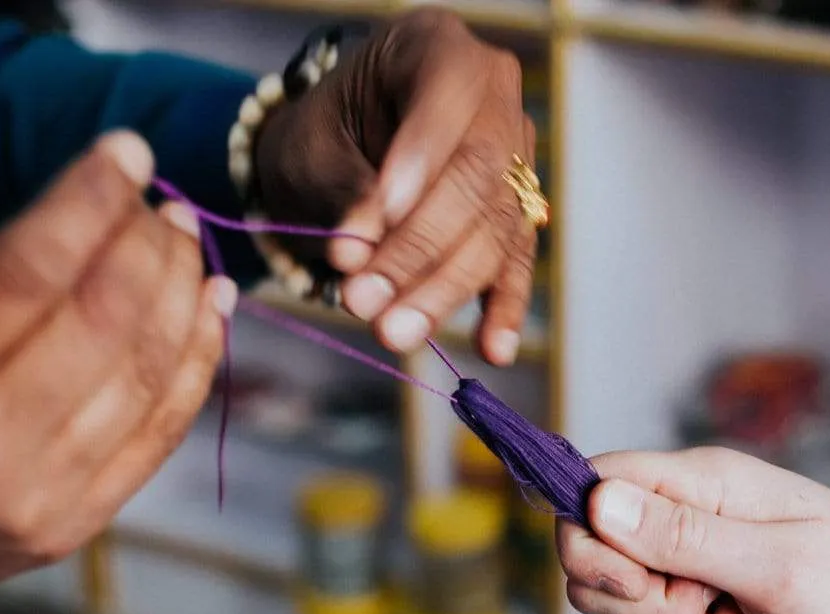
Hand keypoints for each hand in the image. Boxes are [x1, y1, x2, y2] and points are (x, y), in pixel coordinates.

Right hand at [0, 131, 230, 613]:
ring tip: (187, 241)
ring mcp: (40, 497)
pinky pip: (165, 429)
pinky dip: (199, 358)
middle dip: (147, 245)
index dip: (88, 202)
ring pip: (147, 374)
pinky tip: (210, 305)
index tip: (129, 150)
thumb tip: (110, 213)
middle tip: (163, 202)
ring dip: (181, 293)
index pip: (25, 274)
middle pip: (103, 323)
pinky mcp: (82, 525)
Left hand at [254, 8, 536, 365]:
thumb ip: (341, 191)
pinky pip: (515, 263)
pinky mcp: (517, 217)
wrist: (341, 148)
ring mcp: (514, 159)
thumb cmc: (324, 132)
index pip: (444, 104)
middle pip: (474, 181)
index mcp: (440, 50)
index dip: (418, 162)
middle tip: (366, 302)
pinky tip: (494, 348)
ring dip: (441, 290)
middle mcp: (493, 101)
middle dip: (418, 250)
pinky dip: (502, 309)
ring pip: (492, 231)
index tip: (377, 217)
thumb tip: (360, 248)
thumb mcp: (312, 146)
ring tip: (393, 331)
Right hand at [556, 448, 829, 613]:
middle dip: (644, 612)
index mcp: (696, 486)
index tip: (637, 582)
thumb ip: (682, 536)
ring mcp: (693, 580)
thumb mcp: (776, 562)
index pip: (590, 492)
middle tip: (707, 608)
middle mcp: (684, 527)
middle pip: (594, 573)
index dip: (588, 542)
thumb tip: (596, 500)